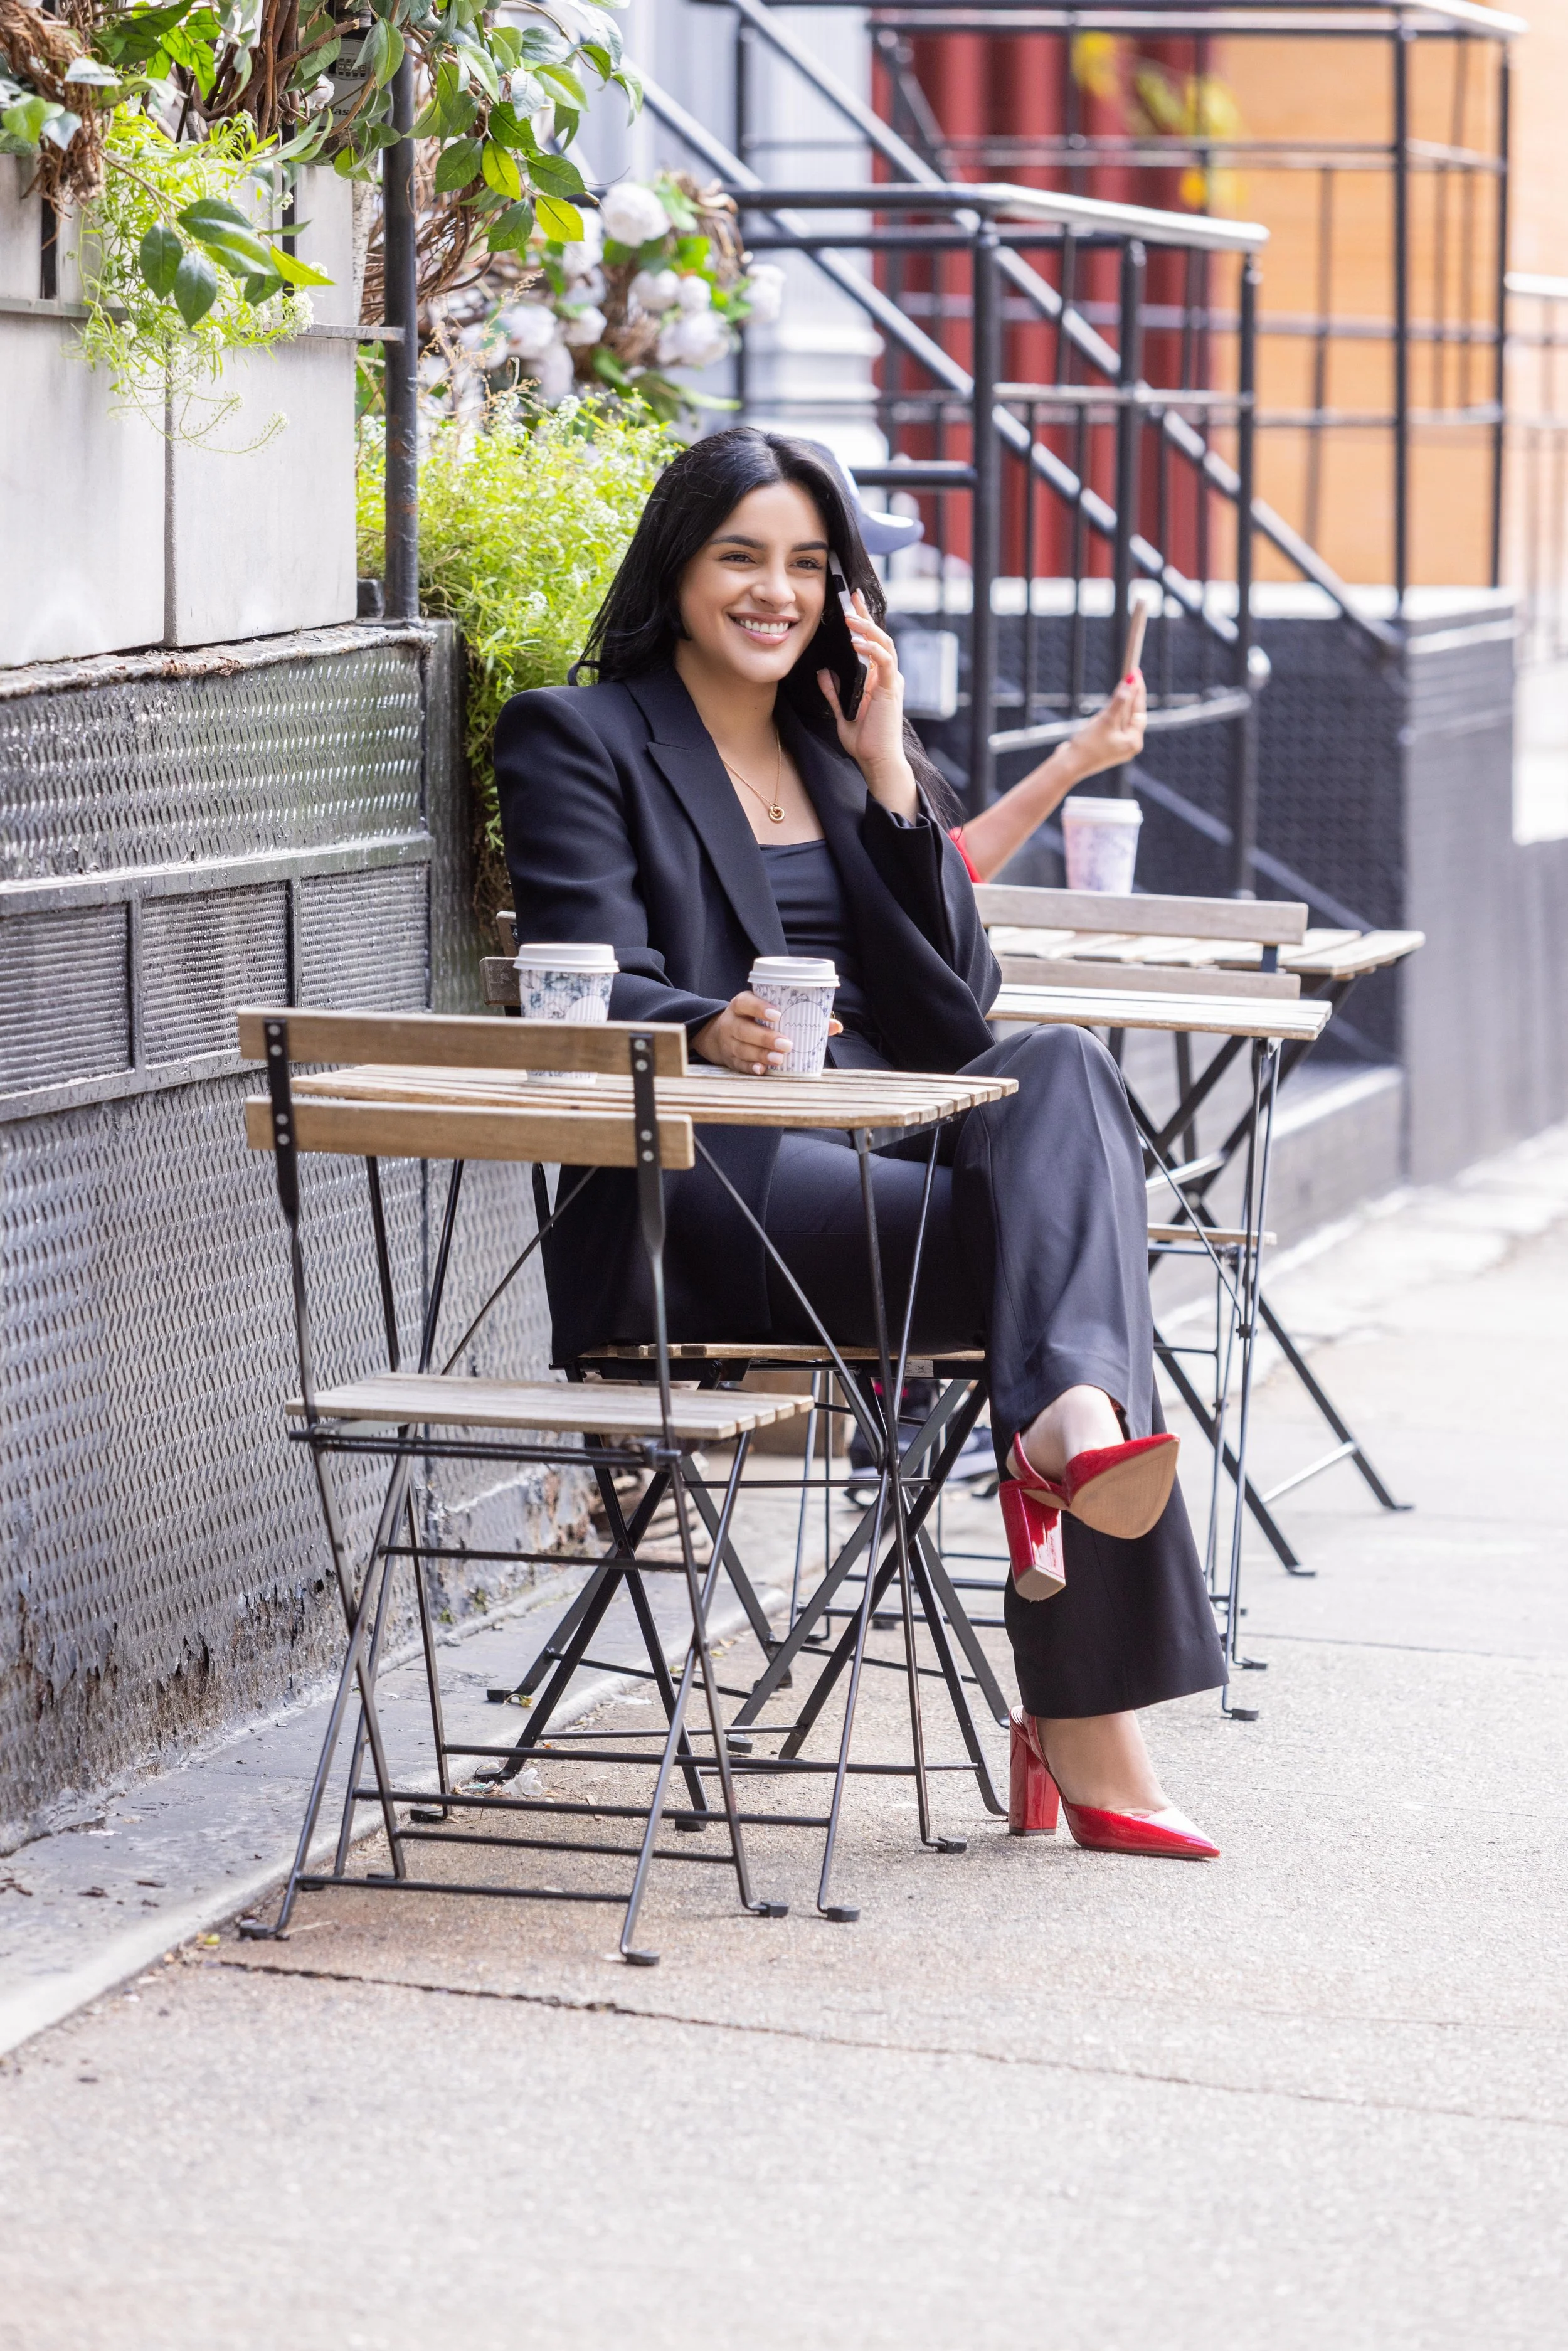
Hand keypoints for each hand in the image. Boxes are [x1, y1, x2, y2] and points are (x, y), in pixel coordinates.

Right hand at [693, 992, 842, 1074]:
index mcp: (741, 1006)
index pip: (745, 1003)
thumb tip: (835, 1026)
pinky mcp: (730, 1060)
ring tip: (779, 1059)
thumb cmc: (757, 1021)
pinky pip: (739, 1065)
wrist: (720, 1036)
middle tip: (786, 1044)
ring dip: (761, 1054)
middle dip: (765, 1037)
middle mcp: (732, 1023)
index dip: (759, 1007)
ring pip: (742, 1049)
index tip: (777, 1013)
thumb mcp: (769, 1012)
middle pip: (744, 1029)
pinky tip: (762, 1070)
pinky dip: (751, 1068)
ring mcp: (729, 1043)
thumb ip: (800, 1017)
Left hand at [819, 592, 917, 818]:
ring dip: (868, 628)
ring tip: (851, 617)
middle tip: (852, 596)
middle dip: (866, 615)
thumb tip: (823, 673)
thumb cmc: (863, 741)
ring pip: (885, 644)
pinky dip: (871, 649)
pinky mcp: (892, 689)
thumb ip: (834, 693)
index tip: (851, 603)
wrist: (876, 761)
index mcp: (876, 679)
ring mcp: (891, 681)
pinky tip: (857, 643)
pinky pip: (884, 661)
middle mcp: (886, 676)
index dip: (862, 622)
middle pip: (880, 636)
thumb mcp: (842, 712)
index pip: (871, 643)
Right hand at [1067, 669, 1146, 780]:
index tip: (1136, 673)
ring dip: (1109, 712)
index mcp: (1134, 742)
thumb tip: (1130, 683)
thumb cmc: (1087, 746)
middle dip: (1123, 700)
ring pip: (1117, 720)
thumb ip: (1119, 701)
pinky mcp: (1105, 747)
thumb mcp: (1105, 720)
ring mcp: (1117, 747)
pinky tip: (1093, 724)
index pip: (1138, 711)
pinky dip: (1103, 720)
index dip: (1137, 691)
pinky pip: (1108, 727)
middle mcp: (1128, 745)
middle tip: (1127, 678)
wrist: (1067, 766)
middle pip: (1129, 715)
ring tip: (1100, 717)